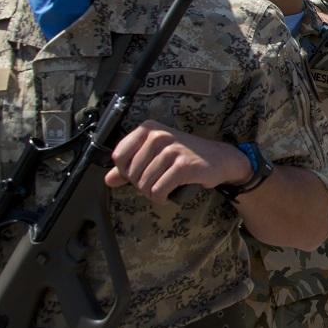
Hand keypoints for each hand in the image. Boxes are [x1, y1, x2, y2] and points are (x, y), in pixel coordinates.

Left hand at [105, 120, 249, 202]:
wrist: (220, 159)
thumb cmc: (185, 156)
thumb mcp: (156, 155)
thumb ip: (130, 166)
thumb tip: (108, 180)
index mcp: (148, 129)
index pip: (119, 156)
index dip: (125, 172)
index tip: (140, 173)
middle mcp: (159, 136)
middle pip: (131, 174)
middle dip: (141, 185)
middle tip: (158, 182)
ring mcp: (172, 149)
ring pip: (144, 184)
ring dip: (152, 193)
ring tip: (164, 187)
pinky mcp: (183, 165)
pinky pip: (158, 190)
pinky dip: (161, 198)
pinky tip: (168, 195)